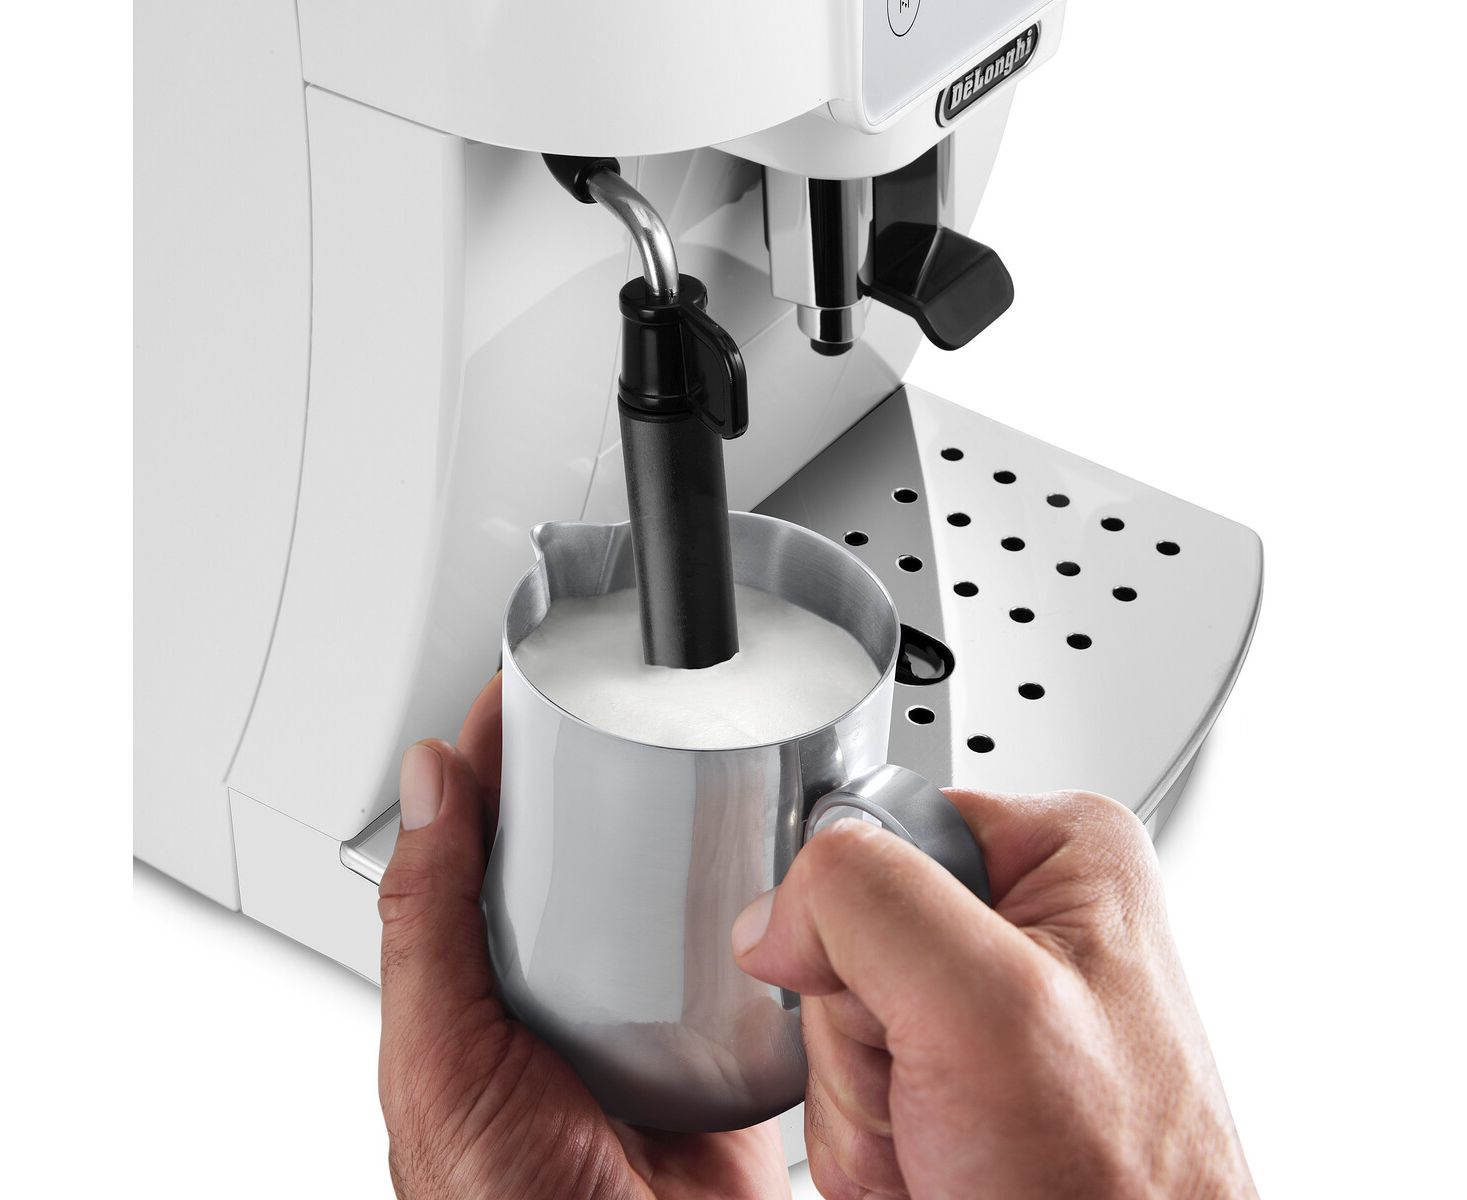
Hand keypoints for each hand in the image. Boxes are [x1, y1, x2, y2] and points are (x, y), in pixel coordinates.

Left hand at [377, 675, 789, 1199]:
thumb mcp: (440, 1055)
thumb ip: (426, 923)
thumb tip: (432, 782)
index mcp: (484, 975)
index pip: (489, 834)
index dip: (506, 752)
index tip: (535, 682)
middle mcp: (564, 983)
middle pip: (586, 851)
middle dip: (608, 776)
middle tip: (643, 710)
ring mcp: (642, 1010)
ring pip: (668, 895)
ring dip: (691, 839)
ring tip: (724, 768)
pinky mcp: (716, 1042)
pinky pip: (742, 958)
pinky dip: (758, 914)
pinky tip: (773, 874)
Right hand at [732, 789, 1257, 1199]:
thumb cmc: (1115, 1187)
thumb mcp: (983, 1005)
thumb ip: (866, 901)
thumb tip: (776, 909)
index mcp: (1059, 855)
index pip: (876, 828)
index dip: (855, 923)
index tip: (901, 999)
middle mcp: (1029, 922)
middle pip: (848, 934)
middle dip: (865, 1035)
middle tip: (937, 1092)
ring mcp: (989, 1008)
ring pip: (837, 1022)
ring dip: (866, 1102)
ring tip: (949, 1138)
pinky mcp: (959, 1079)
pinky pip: (849, 1087)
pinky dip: (874, 1141)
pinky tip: (940, 1159)